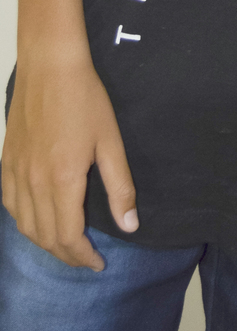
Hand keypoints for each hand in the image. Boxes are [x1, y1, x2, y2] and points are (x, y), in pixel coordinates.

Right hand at [1, 52, 136, 268]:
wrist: (50, 66)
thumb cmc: (85, 99)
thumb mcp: (111, 142)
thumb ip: (120, 187)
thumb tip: (130, 225)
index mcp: (62, 180)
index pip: (67, 237)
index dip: (83, 257)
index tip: (98, 264)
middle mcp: (33, 182)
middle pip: (44, 237)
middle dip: (66, 255)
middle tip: (86, 259)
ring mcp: (16, 172)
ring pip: (24, 225)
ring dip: (44, 242)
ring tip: (66, 245)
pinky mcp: (6, 162)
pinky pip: (10, 205)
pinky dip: (23, 222)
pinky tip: (37, 220)